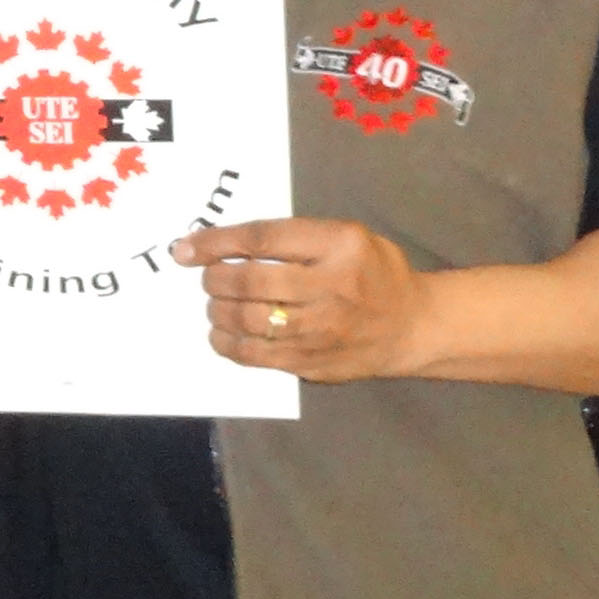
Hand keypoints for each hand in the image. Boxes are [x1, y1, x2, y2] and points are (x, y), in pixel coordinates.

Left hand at [177, 217, 431, 381]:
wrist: (411, 327)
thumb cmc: (372, 273)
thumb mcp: (347, 237)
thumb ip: (295, 237)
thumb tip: (225, 244)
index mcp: (340, 245)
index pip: (264, 239)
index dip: (217, 242)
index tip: (186, 248)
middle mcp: (332, 287)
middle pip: (250, 281)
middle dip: (215, 278)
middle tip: (209, 277)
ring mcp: (321, 329)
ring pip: (247, 320)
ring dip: (217, 309)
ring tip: (216, 303)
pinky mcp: (310, 361)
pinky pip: (254, 355)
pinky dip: (226, 342)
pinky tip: (221, 332)